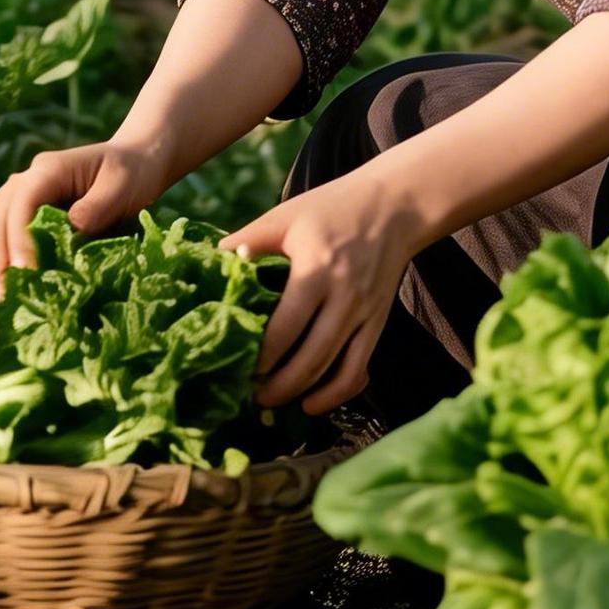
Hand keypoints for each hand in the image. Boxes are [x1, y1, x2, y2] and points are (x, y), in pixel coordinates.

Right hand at [0, 138, 167, 300]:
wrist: (132, 165)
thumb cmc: (130, 174)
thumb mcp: (122, 184)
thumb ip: (98, 204)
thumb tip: (72, 227)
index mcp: (48, 170)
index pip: (22, 202)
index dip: (18, 237)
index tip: (25, 271)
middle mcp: (24, 182)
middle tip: (0, 297)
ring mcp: (18, 201)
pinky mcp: (20, 220)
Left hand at [220, 170, 422, 417]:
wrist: (394, 205)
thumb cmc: (332, 207)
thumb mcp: (286, 215)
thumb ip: (249, 239)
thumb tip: (213, 262)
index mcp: (317, 268)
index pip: (286, 326)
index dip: (261, 355)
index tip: (238, 366)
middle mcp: (344, 296)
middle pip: (310, 358)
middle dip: (277, 386)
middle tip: (250, 395)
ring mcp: (365, 313)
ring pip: (335, 371)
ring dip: (302, 393)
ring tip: (273, 401)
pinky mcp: (378, 323)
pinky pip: (359, 370)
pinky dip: (337, 393)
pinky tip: (314, 402)